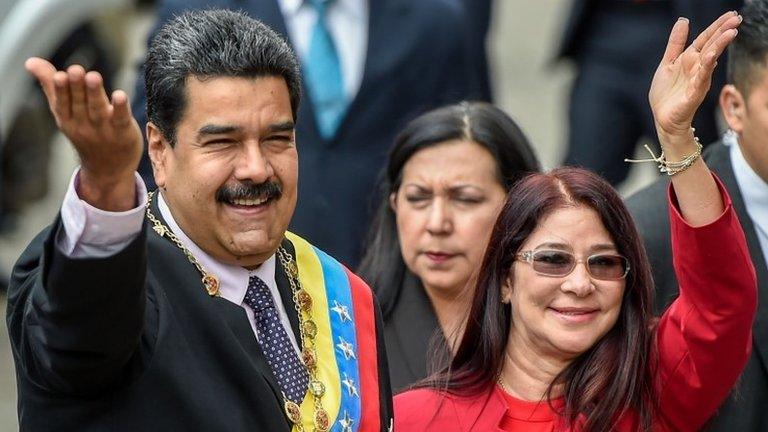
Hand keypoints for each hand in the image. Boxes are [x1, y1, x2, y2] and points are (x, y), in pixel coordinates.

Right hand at [25, 57, 142, 209]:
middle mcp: (84, 124)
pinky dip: (121, 108)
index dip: (61, 89)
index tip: (60, 75)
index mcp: (67, 118)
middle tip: (77, 70)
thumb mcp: (65, 113)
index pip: (62, 103)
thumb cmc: (85, 133)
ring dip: (95, 93)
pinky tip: (120, 95)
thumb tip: (31, 61)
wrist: (108, 170)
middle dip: (77, 87)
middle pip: (80, 104)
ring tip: (93, 76)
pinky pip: (122, 119)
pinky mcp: (123, 132)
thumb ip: (52, 86)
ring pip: (98, 109)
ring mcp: (104, 129)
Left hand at [649, 12, 740, 145]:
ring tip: (730, 33)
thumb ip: (675, 43)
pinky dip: (705, 68)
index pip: (705, 39)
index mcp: (690, 59)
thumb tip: (683, 20)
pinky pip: (701, 79)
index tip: (731, 14)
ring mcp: (698, 80)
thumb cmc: (666, 93)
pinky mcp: (694, 94)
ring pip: (710, 60)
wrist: (663, 118)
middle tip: (736, 18)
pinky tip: (711, 57)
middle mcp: (697, 68)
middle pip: (711, 46)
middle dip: (723, 32)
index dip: (716, 27)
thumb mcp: (667, 63)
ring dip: (719, 46)